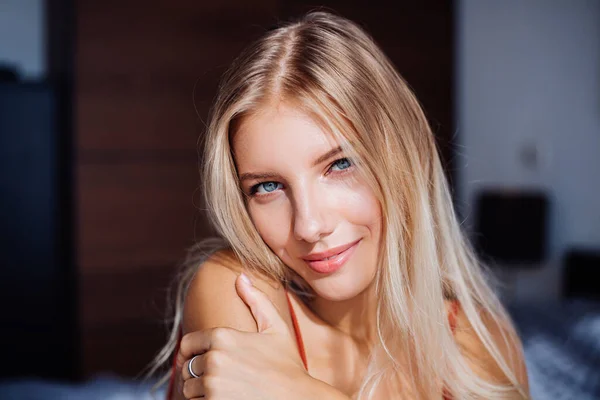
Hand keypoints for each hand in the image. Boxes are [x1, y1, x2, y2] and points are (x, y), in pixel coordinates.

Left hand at [176, 273, 311, 399]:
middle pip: (187, 367)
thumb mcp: (276, 328)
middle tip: (220, 379)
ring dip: (200, 391)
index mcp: (223, 336)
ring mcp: (213, 384)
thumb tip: (241, 277)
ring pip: (189, 388)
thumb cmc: (288, 365)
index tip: (202, 360)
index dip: (193, 352)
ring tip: (223, 391)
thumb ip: (256, 300)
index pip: (187, 344)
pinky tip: (225, 399)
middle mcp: (214, 359)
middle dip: (199, 373)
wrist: (297, 399)